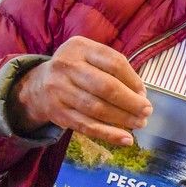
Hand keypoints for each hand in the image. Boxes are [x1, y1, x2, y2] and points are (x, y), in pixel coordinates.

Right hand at [10, 35, 151, 145]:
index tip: (144, 94)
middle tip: (147, 111)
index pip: (114, 63)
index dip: (134, 80)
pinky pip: (87, 125)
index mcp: (79, 47)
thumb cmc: (77, 70)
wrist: (39, 84)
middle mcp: (66, 66)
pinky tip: (126, 139)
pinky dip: (109, 134)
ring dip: (123, 119)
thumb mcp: (91, 57)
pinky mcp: (57, 112)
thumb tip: (141, 95)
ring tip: (140, 124)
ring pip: (97, 108)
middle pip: (106, 87)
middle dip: (131, 102)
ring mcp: (59, 89)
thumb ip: (115, 70)